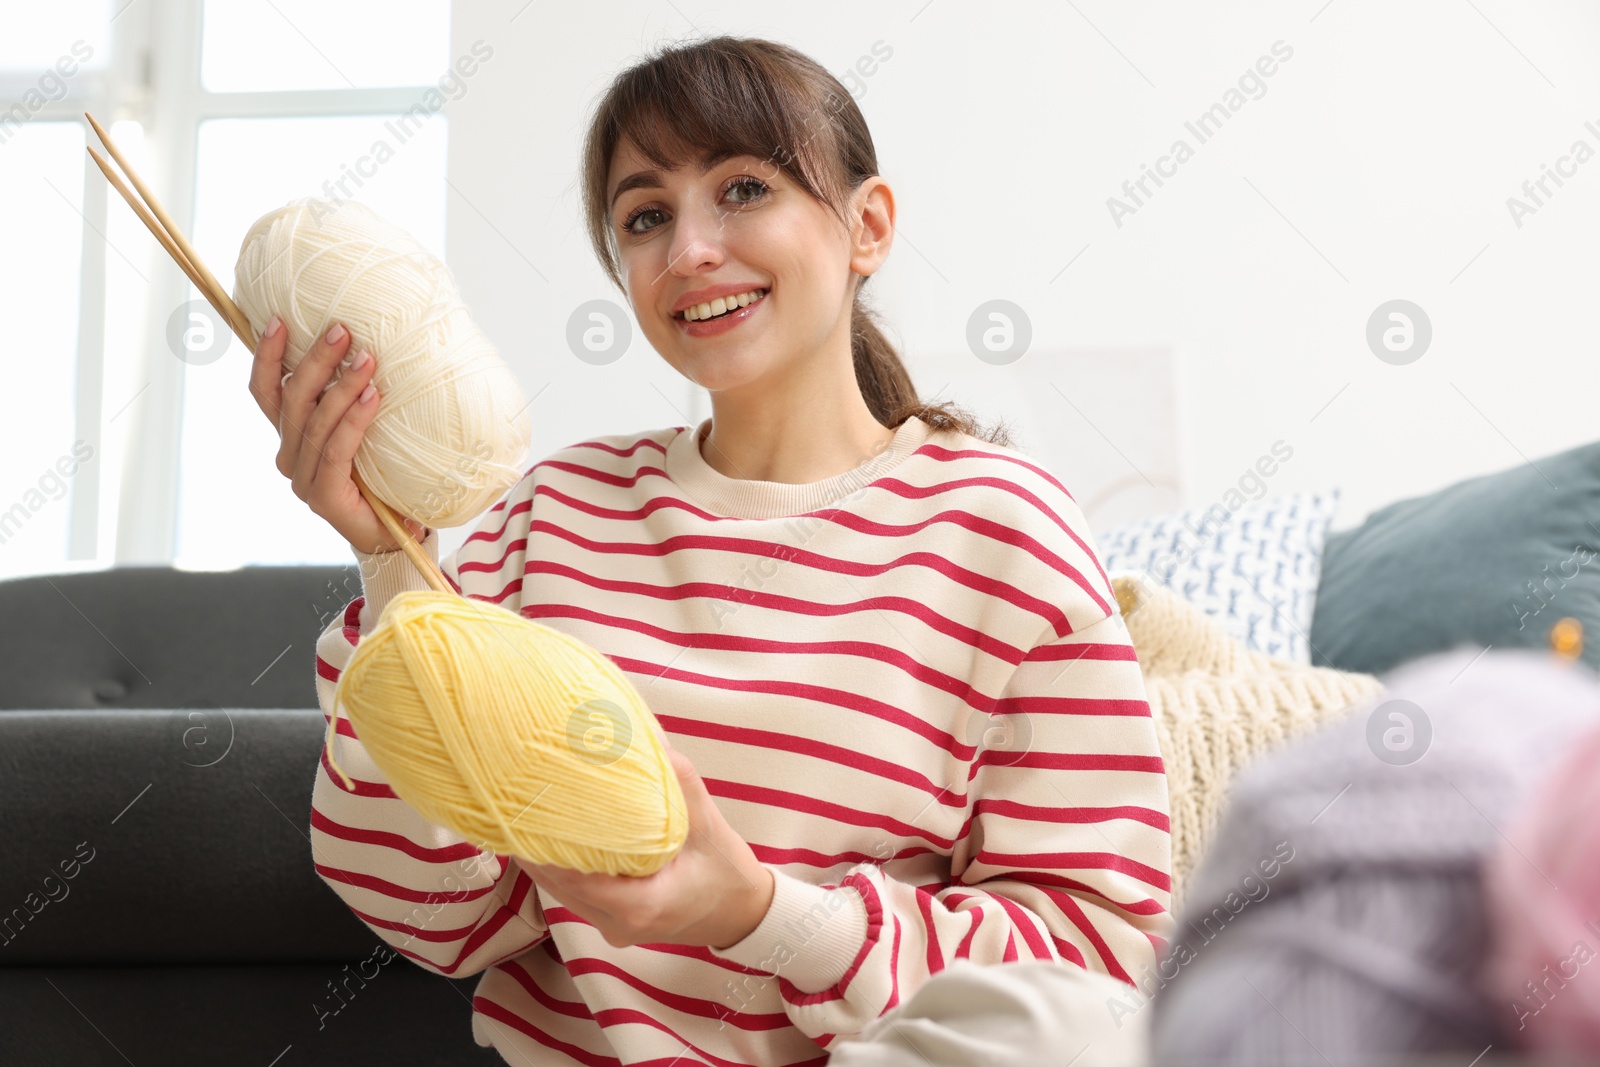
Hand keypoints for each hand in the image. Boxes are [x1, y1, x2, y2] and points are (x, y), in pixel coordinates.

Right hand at [248, 317, 424, 554]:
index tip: (279, 320)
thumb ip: (350, 398)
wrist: (396, 534)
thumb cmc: (382, 476)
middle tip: (342, 331)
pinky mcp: (324, 497)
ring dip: (342, 386)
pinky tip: (372, 396)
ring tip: (368, 358)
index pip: (267, 392)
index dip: (268, 357)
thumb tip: (366, 344)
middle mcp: (289, 457)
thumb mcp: (362, 430)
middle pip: (292, 400)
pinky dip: (354, 419)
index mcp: (290, 438)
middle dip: (316, 361)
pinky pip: (337, 449)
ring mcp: (303, 479)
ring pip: (315, 422)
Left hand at [518, 746, 775, 949]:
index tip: (522, 816)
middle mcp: (618, 925)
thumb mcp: (705, 818)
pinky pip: (575, 897)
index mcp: (641, 906)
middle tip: (513, 808)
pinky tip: (550, 841)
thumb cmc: (725, 868)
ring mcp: (612, 930)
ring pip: (561, 895)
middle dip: (534, 849)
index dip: (543, 849)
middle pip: (558, 887)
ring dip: (544, 860)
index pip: (574, 879)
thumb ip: (673, 777)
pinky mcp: (611, 925)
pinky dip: (561, 870)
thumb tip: (641, 731)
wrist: (741, 912)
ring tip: (522, 819)